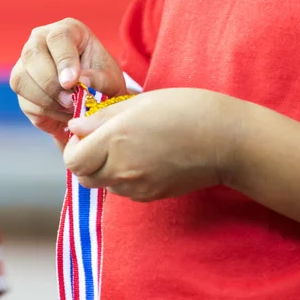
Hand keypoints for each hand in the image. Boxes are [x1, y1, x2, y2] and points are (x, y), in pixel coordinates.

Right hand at [10, 18, 126, 147]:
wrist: (91, 99)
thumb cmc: (102, 82)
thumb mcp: (110, 80)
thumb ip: (100, 79)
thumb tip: (82, 79)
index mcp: (68, 31)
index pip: (58, 38)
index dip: (63, 60)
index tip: (71, 82)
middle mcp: (40, 40)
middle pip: (32, 55)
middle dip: (51, 84)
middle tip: (71, 101)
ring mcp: (25, 61)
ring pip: (21, 79)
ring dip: (47, 100)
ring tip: (70, 107)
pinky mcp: (20, 84)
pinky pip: (24, 100)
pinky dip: (45, 111)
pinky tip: (62, 112)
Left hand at [63, 88, 236, 200]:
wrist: (226, 141)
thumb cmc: (186, 111)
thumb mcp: (140, 103)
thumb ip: (102, 117)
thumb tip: (76, 127)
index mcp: (116, 141)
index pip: (73, 160)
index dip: (74, 147)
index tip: (88, 133)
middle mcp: (122, 169)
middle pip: (84, 177)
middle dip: (87, 161)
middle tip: (104, 141)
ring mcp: (137, 187)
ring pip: (105, 184)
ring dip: (106, 169)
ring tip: (130, 147)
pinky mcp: (152, 196)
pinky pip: (125, 190)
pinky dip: (126, 177)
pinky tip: (146, 158)